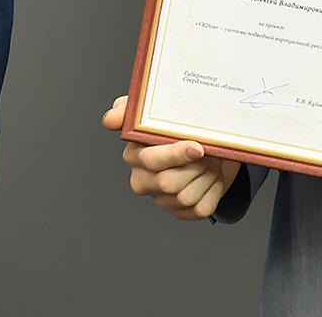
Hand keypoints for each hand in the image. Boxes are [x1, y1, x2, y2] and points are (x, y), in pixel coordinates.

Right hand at [103, 96, 240, 219]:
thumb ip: (128, 110)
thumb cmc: (174, 129)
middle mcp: (142, 180)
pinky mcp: (180, 212)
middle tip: (208, 152)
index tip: (197, 148)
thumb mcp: (152, 112)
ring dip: (206, 177)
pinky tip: (211, 177)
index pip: (151, 161)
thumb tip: (109, 119)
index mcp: (133, 156)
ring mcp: (161, 199)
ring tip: (210, 161)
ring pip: (187, 197)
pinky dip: (212, 192)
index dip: (174, 155)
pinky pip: (201, 209)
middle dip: (195, 167)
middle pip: (169, 183)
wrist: (200, 148)